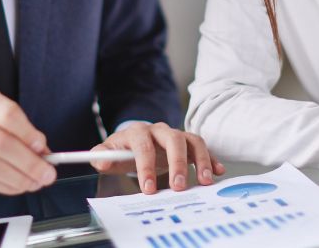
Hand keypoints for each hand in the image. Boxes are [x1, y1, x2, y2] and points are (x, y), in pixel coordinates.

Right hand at [0, 82, 56, 194]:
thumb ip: (16, 125)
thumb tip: (42, 150)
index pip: (8, 114)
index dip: (29, 134)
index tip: (44, 148)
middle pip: (1, 144)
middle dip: (29, 163)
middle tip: (46, 174)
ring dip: (18, 178)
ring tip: (34, 183)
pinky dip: (2, 185)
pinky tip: (16, 186)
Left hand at [88, 122, 226, 194]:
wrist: (135, 141)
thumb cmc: (122, 150)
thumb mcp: (108, 152)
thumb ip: (101, 156)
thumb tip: (102, 160)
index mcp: (138, 131)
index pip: (143, 145)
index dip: (146, 166)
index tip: (148, 188)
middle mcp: (159, 130)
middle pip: (173, 139)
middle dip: (177, 163)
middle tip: (179, 186)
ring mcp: (175, 135)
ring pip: (192, 140)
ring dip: (200, 160)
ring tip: (204, 180)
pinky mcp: (187, 143)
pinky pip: (201, 147)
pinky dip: (211, 158)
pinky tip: (216, 172)